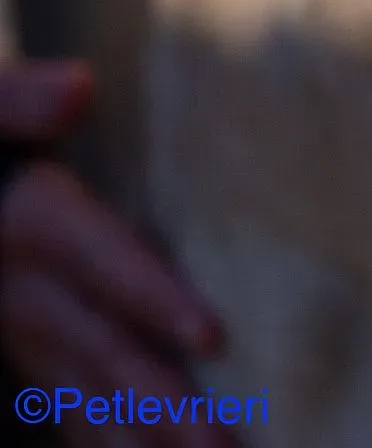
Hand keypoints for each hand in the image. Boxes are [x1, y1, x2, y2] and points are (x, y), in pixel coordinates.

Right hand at [1, 61, 232, 446]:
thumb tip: (78, 88)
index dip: (152, 300)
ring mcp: (18, 327)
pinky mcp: (26, 345)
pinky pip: (64, 403)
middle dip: (158, 404)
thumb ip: (18, 101)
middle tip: (222, 447)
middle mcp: (20, 289)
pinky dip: (106, 438)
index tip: (213, 338)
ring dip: (140, 436)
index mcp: (29, 223)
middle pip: (98, 351)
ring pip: (83, 393)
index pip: (98, 264)